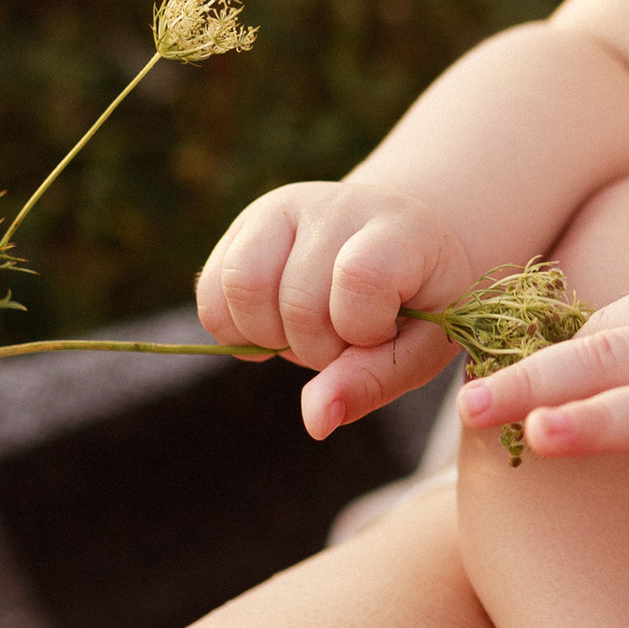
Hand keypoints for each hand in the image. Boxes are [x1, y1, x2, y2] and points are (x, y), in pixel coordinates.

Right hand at [196, 177, 477, 437]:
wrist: (397, 250)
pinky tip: (273, 328)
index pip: (361, 279)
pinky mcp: (245, 226)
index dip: (362, 330)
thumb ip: (372, 382)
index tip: (382, 332)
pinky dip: (233, 330)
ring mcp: (285, 208)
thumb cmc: (417, 305)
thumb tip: (315, 422)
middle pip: (297, 300)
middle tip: (346, 341)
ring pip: (242, 288)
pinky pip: (209, 294)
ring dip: (269, 337)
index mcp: (400, 228)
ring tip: (307, 333)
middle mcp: (338, 205)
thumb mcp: (419, 349)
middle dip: (318, 349)